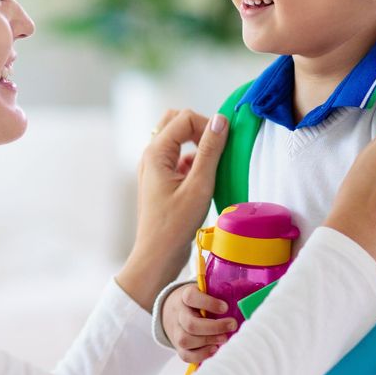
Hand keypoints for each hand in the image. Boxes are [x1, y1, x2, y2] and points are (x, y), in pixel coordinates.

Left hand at [116, 109, 227, 308]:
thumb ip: (210, 150)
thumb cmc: (175, 225)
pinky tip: (206, 178)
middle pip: (176, 122)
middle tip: (218, 147)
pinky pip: (178, 158)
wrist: (156, 257)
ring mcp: (154, 168)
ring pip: (177, 139)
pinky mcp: (161, 181)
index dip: (207, 124)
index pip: (184, 117)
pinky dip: (194, 161)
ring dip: (197, 144)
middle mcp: (151, 155)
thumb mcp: (198, 186)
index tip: (225, 143)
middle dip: (199, 127)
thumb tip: (221, 121)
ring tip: (214, 164)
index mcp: (156, 152)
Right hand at [161, 283, 235, 362]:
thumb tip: (246, 289)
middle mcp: (178, 314)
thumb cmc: (198, 301)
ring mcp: (176, 331)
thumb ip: (223, 290)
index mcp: (185, 297)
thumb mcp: (206, 291)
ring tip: (224, 339)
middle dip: (214, 327)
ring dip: (208, 341)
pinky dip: (201, 355)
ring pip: (185, 340)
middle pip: (190, 324)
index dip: (209, 303)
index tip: (225, 307)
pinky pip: (185, 355)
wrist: (175, 311)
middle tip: (232, 325)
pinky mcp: (178, 346)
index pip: (191, 297)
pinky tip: (215, 349)